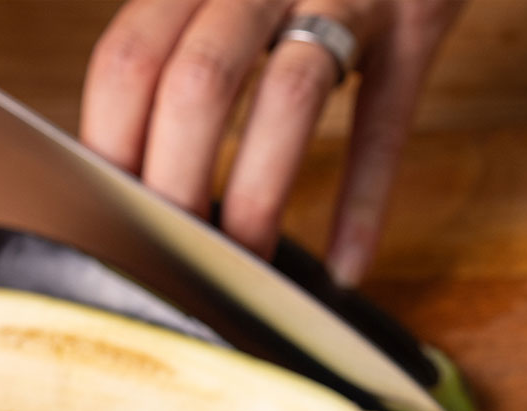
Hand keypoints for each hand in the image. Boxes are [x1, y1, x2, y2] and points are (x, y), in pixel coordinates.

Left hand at [81, 0, 463, 286]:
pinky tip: (346, 265)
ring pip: (290, 95)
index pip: (130, 56)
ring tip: (244, 269)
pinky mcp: (419, 17)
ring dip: (257, 196)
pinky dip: (366, 199)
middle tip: (169, 263)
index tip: (107, 216)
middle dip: (174, 187)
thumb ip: (185, 34)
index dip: (111, 144)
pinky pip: (388, 118)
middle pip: (196, 83)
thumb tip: (133, 158)